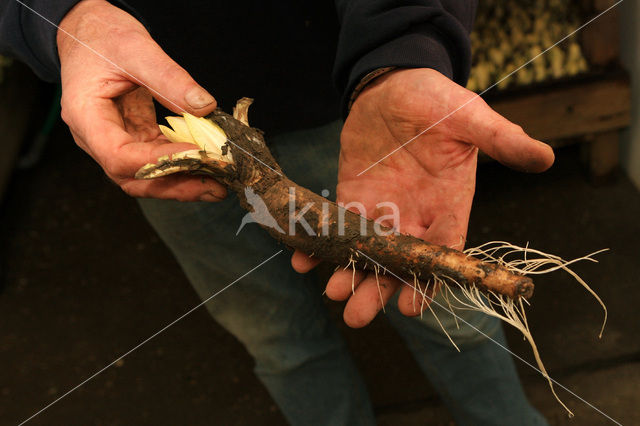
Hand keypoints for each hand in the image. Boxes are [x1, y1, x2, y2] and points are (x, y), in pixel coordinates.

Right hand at [57, 0, 225, 200]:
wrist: (89, 32)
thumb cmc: (102, 36)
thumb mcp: (136, 48)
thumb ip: (169, 77)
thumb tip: (203, 106)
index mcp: (86, 116)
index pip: (118, 155)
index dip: (158, 161)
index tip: (196, 154)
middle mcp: (95, 137)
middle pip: (133, 176)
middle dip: (175, 184)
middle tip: (215, 186)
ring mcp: (114, 140)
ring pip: (145, 175)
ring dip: (181, 181)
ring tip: (217, 182)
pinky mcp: (132, 137)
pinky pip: (155, 160)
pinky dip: (180, 164)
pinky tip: (206, 164)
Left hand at [292, 68, 553, 326]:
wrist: (394, 85)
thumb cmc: (437, 100)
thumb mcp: (470, 117)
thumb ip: (500, 139)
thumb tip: (544, 156)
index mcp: (448, 205)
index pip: (442, 254)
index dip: (428, 282)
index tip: (411, 306)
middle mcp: (415, 216)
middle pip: (399, 265)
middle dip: (379, 291)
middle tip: (358, 317)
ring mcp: (382, 210)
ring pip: (367, 254)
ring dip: (349, 275)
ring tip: (333, 293)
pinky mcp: (352, 198)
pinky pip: (337, 228)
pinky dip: (321, 244)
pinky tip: (305, 259)